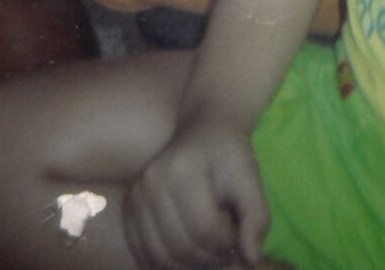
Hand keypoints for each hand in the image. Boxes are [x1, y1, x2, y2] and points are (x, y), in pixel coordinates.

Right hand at [124, 115, 269, 268]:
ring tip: (209, 247)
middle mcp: (151, 183)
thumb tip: (252, 259)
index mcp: (181, 169)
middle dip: (210, 257)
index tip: (239, 234)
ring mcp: (135, 197)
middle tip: (227, 246)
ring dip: (190, 264)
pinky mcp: (129, 209)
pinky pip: (144, 253)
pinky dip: (168, 263)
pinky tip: (189, 251)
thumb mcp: (250, 177)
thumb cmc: (228, 153)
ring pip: (161, 257)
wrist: (203, 129)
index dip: (227, 243)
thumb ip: (256, 216)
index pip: (204, 229)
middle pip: (181, 247)